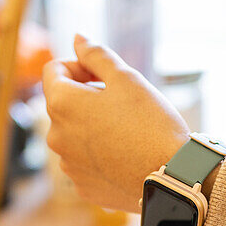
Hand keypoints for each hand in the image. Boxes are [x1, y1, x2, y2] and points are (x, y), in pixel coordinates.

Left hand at [42, 34, 188, 212]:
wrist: (171, 176)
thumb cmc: (151, 122)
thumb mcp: (126, 78)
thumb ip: (96, 55)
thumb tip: (77, 38)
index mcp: (61, 103)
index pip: (53, 70)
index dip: (79, 66)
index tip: (104, 76)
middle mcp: (55, 136)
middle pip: (64, 104)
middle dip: (87, 98)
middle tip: (124, 105)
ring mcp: (68, 165)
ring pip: (75, 134)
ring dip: (93, 127)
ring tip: (128, 132)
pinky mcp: (83, 187)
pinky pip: (86, 162)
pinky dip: (101, 155)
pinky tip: (127, 155)